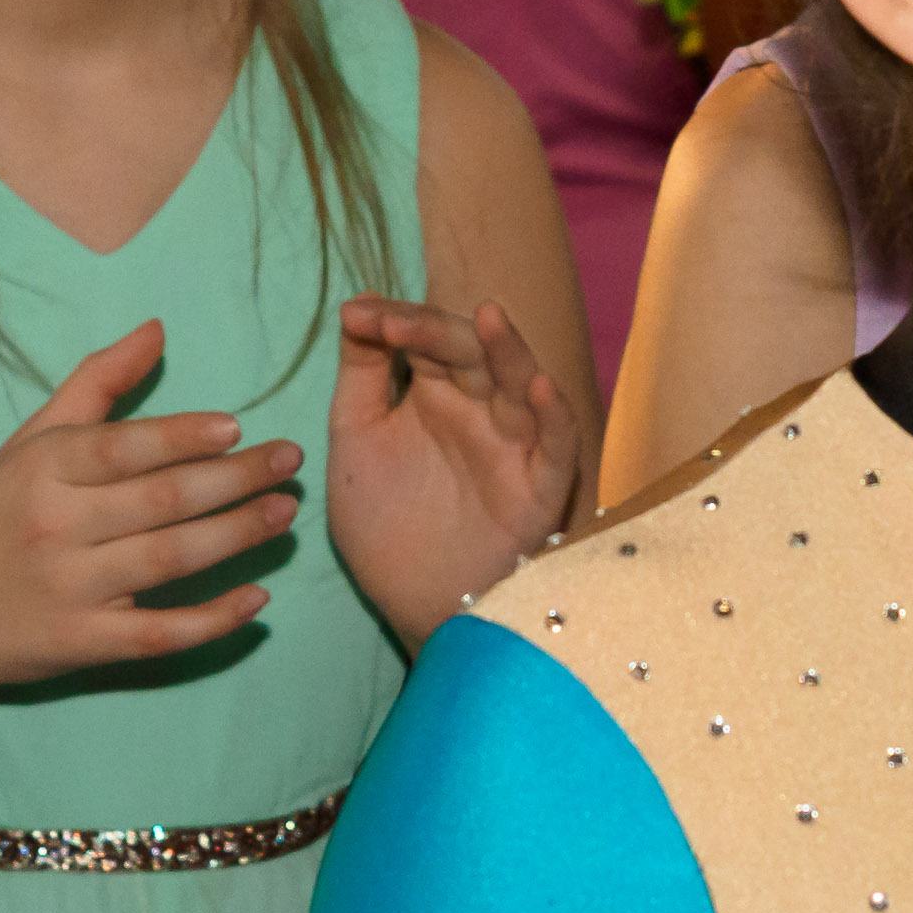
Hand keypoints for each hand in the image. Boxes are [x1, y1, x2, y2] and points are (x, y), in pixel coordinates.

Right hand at [0, 321, 303, 693]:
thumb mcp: (32, 439)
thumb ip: (97, 382)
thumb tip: (159, 328)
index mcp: (44, 469)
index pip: (122, 449)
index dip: (182, 437)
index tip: (237, 427)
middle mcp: (56, 527)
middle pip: (161, 503)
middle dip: (234, 481)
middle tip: (290, 463)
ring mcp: (71, 590)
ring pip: (170, 561)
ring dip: (236, 537)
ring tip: (284, 513)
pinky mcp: (84, 644)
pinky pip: (160, 634)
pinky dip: (212, 620)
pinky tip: (257, 599)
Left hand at [324, 297, 581, 641]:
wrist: (413, 606)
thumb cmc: (385, 524)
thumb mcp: (357, 440)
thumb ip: (359, 376)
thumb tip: (356, 306)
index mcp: (436, 394)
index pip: (425, 337)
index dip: (395, 319)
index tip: (356, 315)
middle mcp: (480, 409)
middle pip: (470, 351)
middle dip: (433, 330)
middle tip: (391, 322)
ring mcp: (513, 444)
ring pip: (520, 384)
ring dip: (508, 351)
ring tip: (488, 318)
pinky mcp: (541, 487)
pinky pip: (556, 444)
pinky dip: (553, 413)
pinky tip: (538, 386)